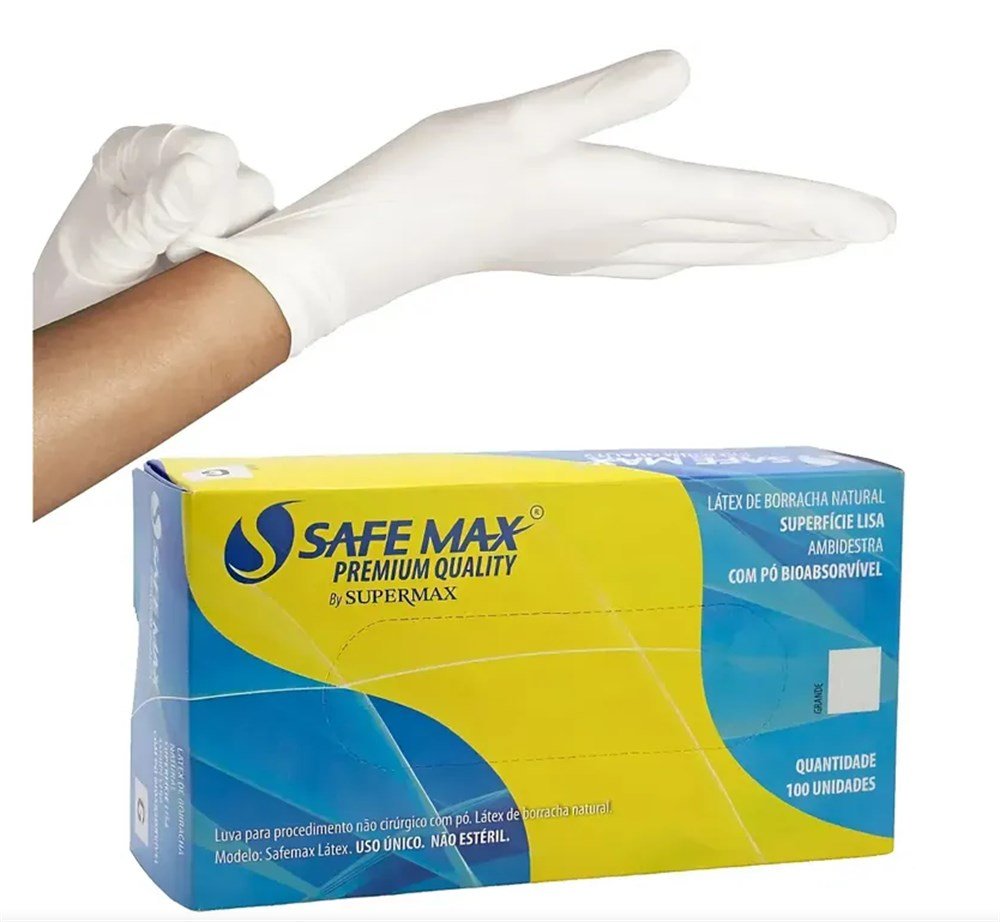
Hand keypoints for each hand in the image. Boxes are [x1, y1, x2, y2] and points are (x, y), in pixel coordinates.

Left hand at [34, 124, 272, 328]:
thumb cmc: (87, 274)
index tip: (173, 240)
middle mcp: (183, 165)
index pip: (213, 150)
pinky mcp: (232, 232)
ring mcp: (212, 199)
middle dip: (219, 229)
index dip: (209, 198)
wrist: (84, 310)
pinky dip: (244, 261)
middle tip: (172, 257)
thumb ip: (159, 207)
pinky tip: (205, 271)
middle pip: (246, 182)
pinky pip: (265, 240)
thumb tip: (201, 169)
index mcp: (144, 149)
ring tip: (185, 266)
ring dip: (231, 247)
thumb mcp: (117, 241)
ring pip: (261, 214)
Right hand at [194, 51, 895, 354]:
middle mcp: (626, 231)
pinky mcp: (571, 252)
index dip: (820, 209)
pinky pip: (659, 261)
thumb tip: (684, 71)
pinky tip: (693, 261)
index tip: (882, 225)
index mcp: (630, 194)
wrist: (392, 236)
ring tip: (802, 248)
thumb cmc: (448, 174)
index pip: (749, 204)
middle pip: (738, 237)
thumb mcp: (532, 115)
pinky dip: (699, 257)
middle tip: (863, 233)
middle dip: (806, 234)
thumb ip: (612, 94)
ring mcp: (599, 249)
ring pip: (704, 253)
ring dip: (759, 250)